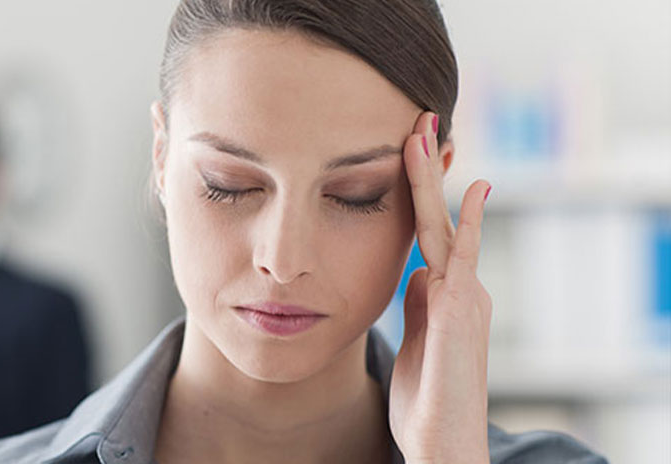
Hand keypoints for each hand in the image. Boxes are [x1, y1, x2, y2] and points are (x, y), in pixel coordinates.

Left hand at [388, 112, 492, 463]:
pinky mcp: (462, 309)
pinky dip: (470, 219)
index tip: (408, 152)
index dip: (418, 192)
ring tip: (421, 131)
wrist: (441, 442)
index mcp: (443, 295)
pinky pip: (464, 254)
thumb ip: (417, 308)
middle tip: (417, 120)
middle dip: (425, 169)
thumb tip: (416, 275)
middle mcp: (459, 288)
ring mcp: (464, 296)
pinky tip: (476, 186)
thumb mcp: (415, 343)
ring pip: (443, 224)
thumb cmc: (425, 401)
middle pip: (435, 216)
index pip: (426, 231)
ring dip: (431, 178)